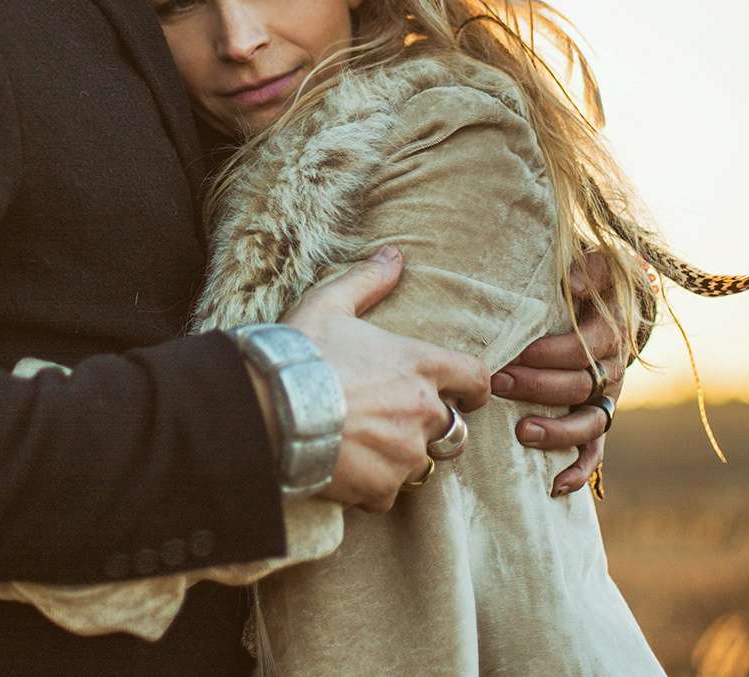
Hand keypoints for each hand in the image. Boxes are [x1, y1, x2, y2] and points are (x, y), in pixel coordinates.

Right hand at [284, 247, 489, 512]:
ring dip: (401, 457)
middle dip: (433, 428)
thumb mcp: (332, 303)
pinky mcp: (381, 487)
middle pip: (454, 428)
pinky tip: (346, 469)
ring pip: (419, 463)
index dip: (474, 388)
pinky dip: (372, 485)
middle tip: (399, 421)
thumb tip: (395, 254)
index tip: (465, 393)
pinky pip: (388, 494)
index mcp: (420, 364)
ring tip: (366, 445)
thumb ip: (369, 280)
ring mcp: (405, 453)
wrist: (272, 408)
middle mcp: (423, 410)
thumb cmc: (304, 351)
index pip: (476, 378)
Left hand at [491, 251, 625, 496]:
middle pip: (577, 386)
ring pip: (588, 424)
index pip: (580, 350)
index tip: (513, 353)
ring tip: (522, 432)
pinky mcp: (599, 418)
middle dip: (535, 387)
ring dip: (556, 431)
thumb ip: (587, 268)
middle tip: (496, 383)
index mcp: (608, 331)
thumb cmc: (590, 279)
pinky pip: (595, 452)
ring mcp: (606, 398)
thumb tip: (572, 283)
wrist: (612, 298)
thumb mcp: (594, 263)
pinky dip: (579, 471)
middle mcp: (611, 369)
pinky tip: (555, 486)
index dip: (547, 354)